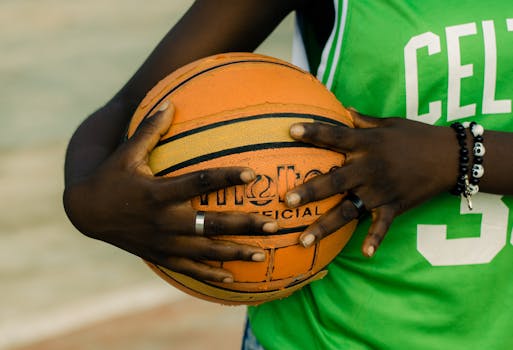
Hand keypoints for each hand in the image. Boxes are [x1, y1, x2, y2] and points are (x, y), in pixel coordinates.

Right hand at [63, 102, 277, 281]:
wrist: (86, 213)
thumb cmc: (111, 177)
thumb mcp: (127, 153)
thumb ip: (149, 130)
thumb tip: (169, 103)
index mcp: (158, 192)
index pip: (199, 183)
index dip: (226, 178)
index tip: (253, 175)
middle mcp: (164, 220)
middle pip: (211, 224)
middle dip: (244, 225)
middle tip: (274, 225)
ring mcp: (163, 242)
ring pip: (205, 251)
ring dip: (235, 253)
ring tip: (263, 255)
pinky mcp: (160, 256)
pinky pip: (189, 269)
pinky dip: (210, 275)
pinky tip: (232, 280)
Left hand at [285, 111, 457, 256]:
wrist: (450, 156)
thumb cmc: (416, 136)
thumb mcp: (388, 123)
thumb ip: (362, 121)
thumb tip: (342, 108)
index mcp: (367, 145)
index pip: (335, 137)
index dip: (314, 133)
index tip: (290, 131)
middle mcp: (369, 169)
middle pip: (334, 181)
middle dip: (310, 191)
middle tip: (287, 201)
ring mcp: (380, 191)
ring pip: (347, 210)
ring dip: (325, 226)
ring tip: (303, 240)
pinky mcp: (394, 206)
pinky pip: (382, 226)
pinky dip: (374, 240)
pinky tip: (365, 255)